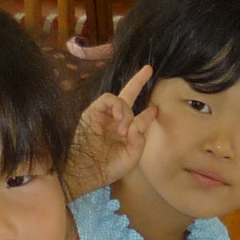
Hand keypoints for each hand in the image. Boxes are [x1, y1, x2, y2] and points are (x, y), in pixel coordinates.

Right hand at [69, 64, 155, 193]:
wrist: (85, 171)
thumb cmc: (108, 168)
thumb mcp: (131, 158)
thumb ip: (139, 141)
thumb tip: (136, 125)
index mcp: (125, 134)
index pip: (140, 119)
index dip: (148, 114)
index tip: (155, 109)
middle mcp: (115, 121)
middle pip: (128, 97)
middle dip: (138, 82)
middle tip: (149, 69)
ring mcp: (104, 115)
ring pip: (122, 100)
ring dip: (126, 113)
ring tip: (123, 131)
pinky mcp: (93, 111)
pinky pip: (109, 99)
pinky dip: (118, 106)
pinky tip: (119, 118)